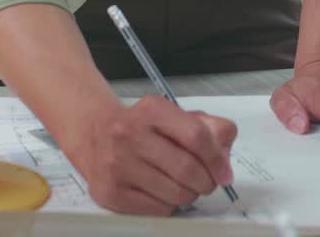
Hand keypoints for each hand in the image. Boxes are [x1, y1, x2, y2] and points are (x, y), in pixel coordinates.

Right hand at [69, 95, 236, 215]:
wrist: (94, 133)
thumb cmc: (142, 126)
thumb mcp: (174, 115)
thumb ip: (209, 127)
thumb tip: (225, 158)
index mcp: (151, 110)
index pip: (196, 136)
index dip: (217, 159)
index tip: (225, 174)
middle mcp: (129, 135)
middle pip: (187, 169)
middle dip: (206, 182)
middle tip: (207, 183)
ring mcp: (117, 165)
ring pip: (175, 194)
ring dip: (189, 195)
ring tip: (184, 186)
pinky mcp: (109, 192)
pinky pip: (158, 209)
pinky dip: (170, 205)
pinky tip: (163, 192)